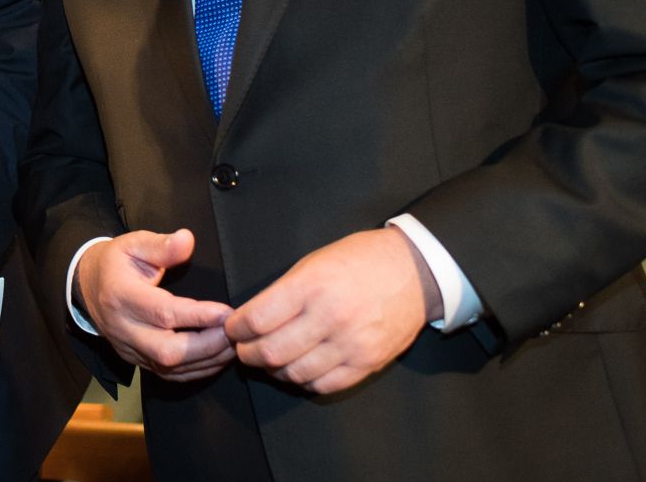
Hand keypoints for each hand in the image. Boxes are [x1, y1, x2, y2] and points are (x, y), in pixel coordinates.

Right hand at [77, 229, 234, 381]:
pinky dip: (198, 370)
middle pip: (167, 350)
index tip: (226, 312)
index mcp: (121, 296)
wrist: (89, 287)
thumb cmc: (116, 263)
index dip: (197, 315)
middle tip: (235, 332)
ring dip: (208, 359)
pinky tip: (217, 357)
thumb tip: (187, 240)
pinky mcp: (137, 362)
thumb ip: (161, 245)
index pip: (162, 312)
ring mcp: (129, 349)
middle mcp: (123, 328)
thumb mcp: (134, 244)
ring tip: (233, 344)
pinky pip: (171, 375)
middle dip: (207, 345)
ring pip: (171, 367)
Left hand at [226, 227, 438, 394]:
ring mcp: (351, 344)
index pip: (258, 319)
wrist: (414, 271)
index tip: (231, 329)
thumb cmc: (358, 260)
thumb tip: (250, 319)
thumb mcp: (312, 263)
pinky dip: (303, 381)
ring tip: (269, 360)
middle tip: (243, 349)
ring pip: (295, 373)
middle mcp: (330, 317)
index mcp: (311, 286)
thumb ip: (282, 293)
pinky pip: (325, 385)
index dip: (236, 329)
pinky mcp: (369, 363)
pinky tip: (297, 369)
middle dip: (247, 354)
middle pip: (272, 352)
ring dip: (273, 370)